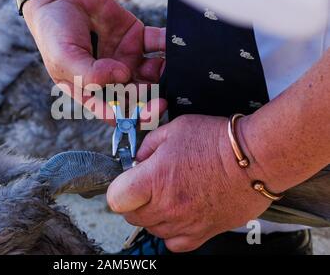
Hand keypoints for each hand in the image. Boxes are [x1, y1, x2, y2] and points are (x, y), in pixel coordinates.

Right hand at [23, 0, 165, 123]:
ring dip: (166, 73)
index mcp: (94, 92)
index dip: (137, 117)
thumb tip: (122, 76)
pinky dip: (169, 46)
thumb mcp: (65, 60)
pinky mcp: (137, 38)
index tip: (152, 110)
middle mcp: (113, 80)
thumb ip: (91, 75)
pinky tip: (175, 45)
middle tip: (165, 94)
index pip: (119, 113)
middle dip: (155, 97)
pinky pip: (159, 45)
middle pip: (140, 96)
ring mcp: (127, 59)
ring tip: (172, 66)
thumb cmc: (55, 34)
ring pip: (154, 74)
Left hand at [106, 115, 271, 251]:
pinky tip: (180, 214)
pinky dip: (172, 232)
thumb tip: (137, 161)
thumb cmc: (217, 140)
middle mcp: (167, 206)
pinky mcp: (203, 233)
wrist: (256, 158)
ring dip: (154, 214)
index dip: (119, 188)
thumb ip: (148, 146)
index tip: (128, 180)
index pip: (116, 198)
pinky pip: (175, 244)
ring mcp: (185, 223)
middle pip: (132, 216)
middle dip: (135, 199)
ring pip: (152, 229)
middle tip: (150, 185)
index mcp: (155, 179)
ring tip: (170, 195)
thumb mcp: (175, 130)